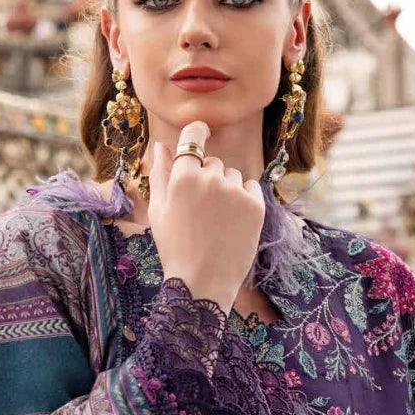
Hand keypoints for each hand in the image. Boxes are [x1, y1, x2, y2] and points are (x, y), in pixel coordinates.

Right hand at [147, 119, 265, 314]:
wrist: (202, 282)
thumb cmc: (175, 247)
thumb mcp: (158, 211)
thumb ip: (160, 174)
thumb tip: (161, 146)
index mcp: (183, 177)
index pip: (194, 136)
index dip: (198, 132)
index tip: (201, 133)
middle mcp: (211, 178)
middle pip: (213, 162)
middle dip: (208, 178)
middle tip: (200, 210)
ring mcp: (235, 191)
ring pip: (232, 176)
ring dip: (226, 190)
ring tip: (216, 220)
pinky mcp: (256, 205)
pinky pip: (250, 188)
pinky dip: (243, 199)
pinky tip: (231, 222)